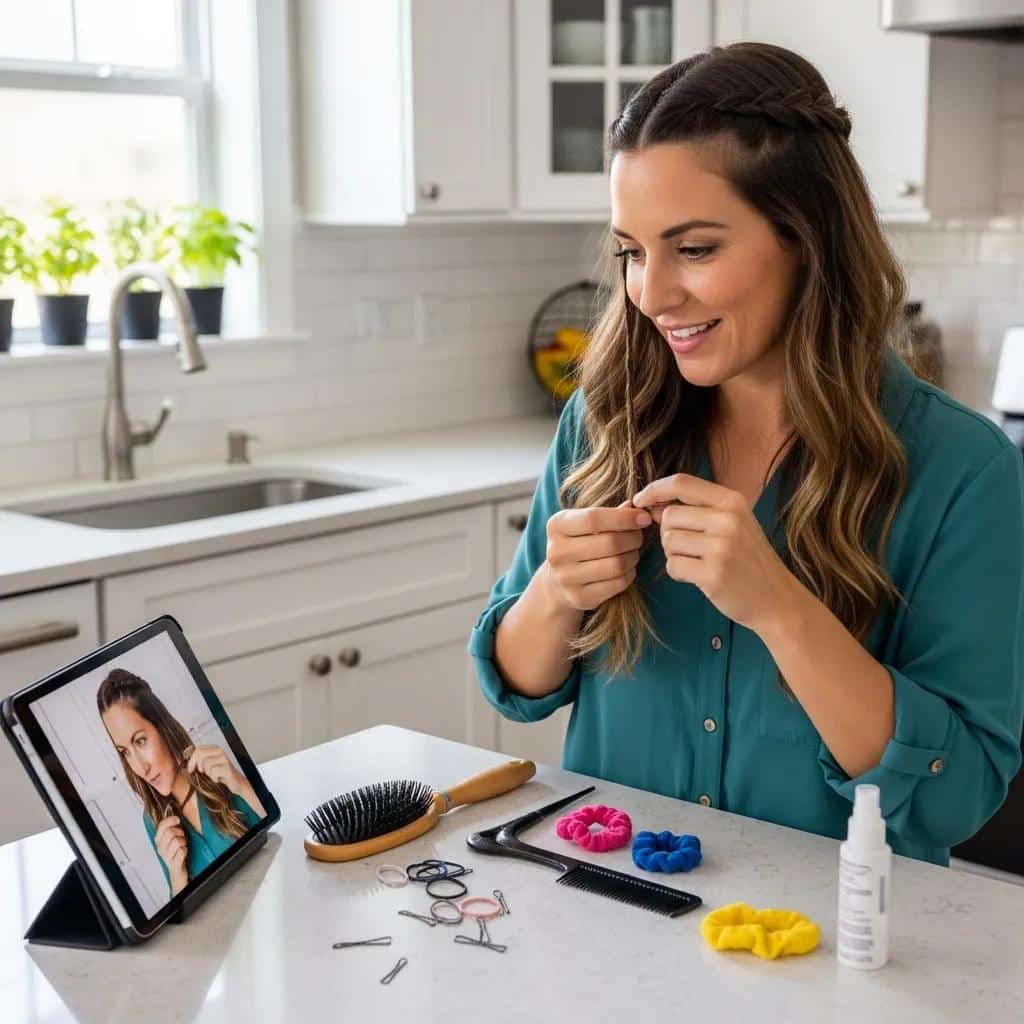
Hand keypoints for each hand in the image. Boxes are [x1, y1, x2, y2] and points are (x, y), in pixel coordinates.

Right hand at [154, 814, 188, 892]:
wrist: (178, 872)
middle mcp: (161, 849)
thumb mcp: (174, 839)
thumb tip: (176, 816)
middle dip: (179, 832)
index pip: (160, 826)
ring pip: (177, 841)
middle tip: (182, 837)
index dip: (170, 820)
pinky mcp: (173, 865)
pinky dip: (185, 850)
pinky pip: (181, 851)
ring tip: (183, 846)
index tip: (177, 819)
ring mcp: (166, 858)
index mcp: (159, 842)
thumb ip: (172, 828)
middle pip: (170, 832)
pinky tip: (184, 853)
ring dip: (184, 842)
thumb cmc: (178, 853)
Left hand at [185, 743, 246, 795]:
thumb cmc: (219, 774)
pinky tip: (218, 779)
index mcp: (213, 748)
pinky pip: (213, 772)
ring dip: (208, 773)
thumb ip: (197, 759)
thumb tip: (184, 757)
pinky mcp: (228, 768)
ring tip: (213, 775)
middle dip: (198, 766)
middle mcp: (219, 751)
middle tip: (203, 772)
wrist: (235, 782)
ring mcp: (224, 759)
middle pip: (200, 755)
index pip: (197, 749)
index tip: (191, 769)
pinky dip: (214, 778)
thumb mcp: (207, 765)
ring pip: (206, 764)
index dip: (191, 761)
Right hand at [544, 500, 652, 610]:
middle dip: (633, 538)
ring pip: (616, 565)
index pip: (593, 518)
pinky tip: (626, 568)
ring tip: (633, 552)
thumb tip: (636, 506)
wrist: (557, 581)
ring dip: (633, 556)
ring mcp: (566, 578)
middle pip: (609, 543)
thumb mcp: (585, 522)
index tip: (643, 517)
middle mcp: (557, 552)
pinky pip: (617, 583)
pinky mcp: (579, 597)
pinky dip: (629, 574)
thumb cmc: (578, 543)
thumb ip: (609, 513)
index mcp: (556, 526)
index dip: (623, 517)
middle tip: (639, 536)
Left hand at [632, 474, 795, 632]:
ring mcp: (722, 546)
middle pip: (669, 516)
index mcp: (732, 501)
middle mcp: (728, 519)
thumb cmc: (747, 560)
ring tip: (699, 563)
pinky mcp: (714, 573)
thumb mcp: (732, 524)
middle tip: (690, 549)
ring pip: (668, 541)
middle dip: (669, 534)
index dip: (654, 489)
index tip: (640, 500)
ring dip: (674, 555)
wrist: (776, 599)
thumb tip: (652, 506)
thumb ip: (696, 510)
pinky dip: (678, 573)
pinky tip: (698, 577)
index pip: (680, 483)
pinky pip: (673, 566)